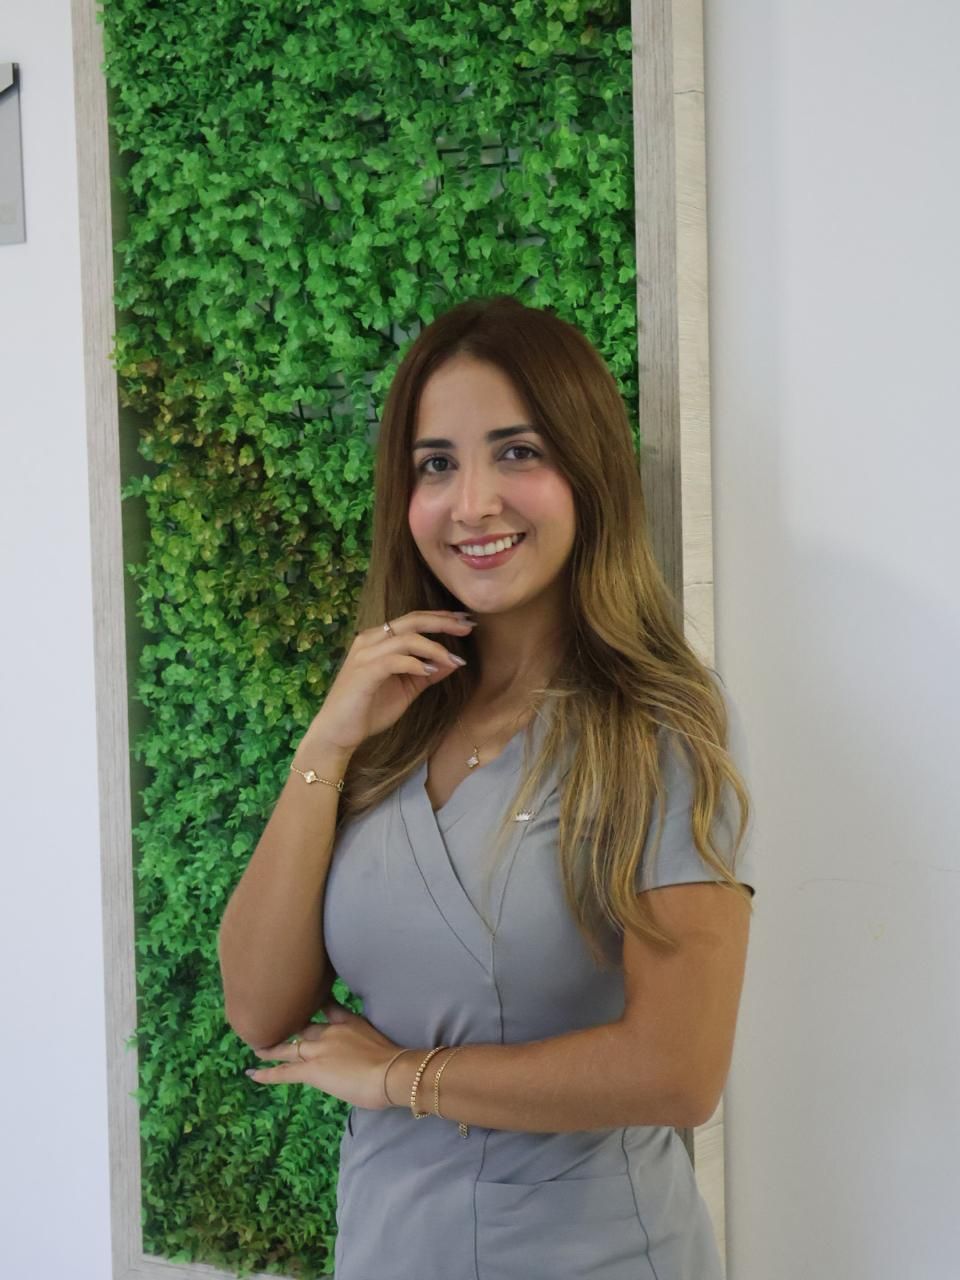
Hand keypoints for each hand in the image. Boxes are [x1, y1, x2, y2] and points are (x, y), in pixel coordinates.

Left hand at [245, 998, 405, 1110]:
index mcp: (349, 1022)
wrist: (391, 1072)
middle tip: (274, 1024)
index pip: (328, 1007)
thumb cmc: (395, 1063)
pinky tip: (252, 1074)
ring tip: (258, 1048)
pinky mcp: (311, 1069)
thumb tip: (365, 1056)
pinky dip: (267, 1073)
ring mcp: (318, 1050)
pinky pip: (283, 1072)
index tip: (307, 999)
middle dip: (289, 1027)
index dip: (315, 1003)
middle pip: (304, 1027)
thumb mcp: (381, 1043)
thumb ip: (367, 1044)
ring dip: (272, 1049)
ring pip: (288, 1048)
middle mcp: (330, 1031)